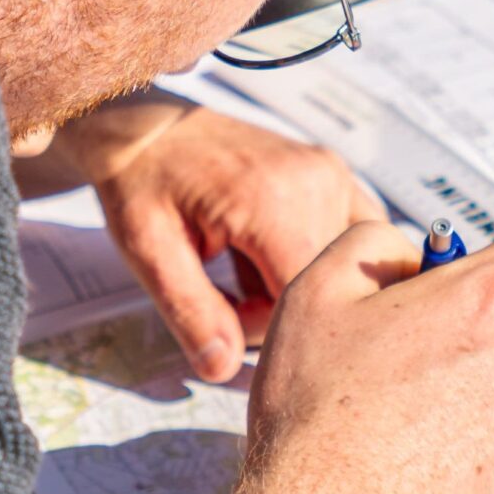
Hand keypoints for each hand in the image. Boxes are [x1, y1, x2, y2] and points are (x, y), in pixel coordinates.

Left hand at [85, 102, 384, 382]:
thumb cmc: (142, 180)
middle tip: (227, 293)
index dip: (271, 331)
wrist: (148, 126)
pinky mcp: (337, 175)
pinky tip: (271, 253)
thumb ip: (190, 312)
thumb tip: (223, 367)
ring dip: (295, 284)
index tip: (228, 323)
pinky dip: (315, 260)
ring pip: (338, 271)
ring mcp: (333, 175)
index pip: (306, 301)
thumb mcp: (147, 251)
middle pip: (325, 288)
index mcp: (271, 199)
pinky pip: (351, 242)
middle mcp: (317, 181)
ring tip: (243, 267)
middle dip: (278, 309)